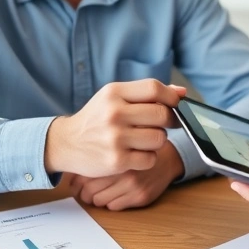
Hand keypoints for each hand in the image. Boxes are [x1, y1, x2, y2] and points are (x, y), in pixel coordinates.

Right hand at [45, 80, 186, 176]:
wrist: (66, 143)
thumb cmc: (97, 118)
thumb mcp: (114, 98)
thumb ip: (146, 93)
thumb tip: (181, 93)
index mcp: (114, 93)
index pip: (154, 88)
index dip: (171, 97)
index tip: (176, 104)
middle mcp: (114, 113)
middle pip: (162, 114)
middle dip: (168, 121)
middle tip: (160, 125)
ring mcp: (115, 138)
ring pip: (160, 139)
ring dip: (157, 141)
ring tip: (143, 140)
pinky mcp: (117, 161)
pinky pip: (150, 159)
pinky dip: (147, 158)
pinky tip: (135, 154)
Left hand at [68, 141, 184, 209]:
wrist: (167, 157)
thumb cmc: (138, 150)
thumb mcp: (117, 146)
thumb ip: (97, 155)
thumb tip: (71, 176)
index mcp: (114, 156)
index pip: (84, 176)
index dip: (76, 183)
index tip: (75, 185)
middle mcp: (123, 171)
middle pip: (89, 191)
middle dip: (84, 193)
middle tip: (84, 192)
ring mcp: (132, 186)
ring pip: (100, 201)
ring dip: (97, 199)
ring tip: (99, 193)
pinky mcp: (141, 197)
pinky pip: (114, 206)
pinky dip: (110, 202)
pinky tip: (114, 195)